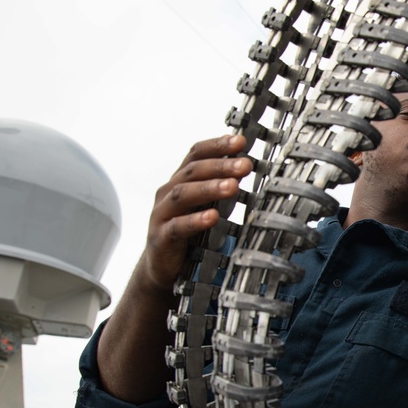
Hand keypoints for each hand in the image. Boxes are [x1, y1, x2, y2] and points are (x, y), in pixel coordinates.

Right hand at [140, 135, 249, 291]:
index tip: (239, 141)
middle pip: (192, 172)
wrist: (162, 265)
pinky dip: (195, 221)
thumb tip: (245, 166)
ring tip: (233, 186)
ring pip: (183, 195)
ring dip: (209, 189)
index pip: (196, 155)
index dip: (217, 146)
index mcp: (180, 181)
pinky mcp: (161, 237)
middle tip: (244, 165)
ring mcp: (162, 214)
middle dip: (220, 166)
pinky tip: (212, 217)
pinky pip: (178, 226)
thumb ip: (219, 186)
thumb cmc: (187, 230)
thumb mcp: (204, 204)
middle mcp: (168, 192)